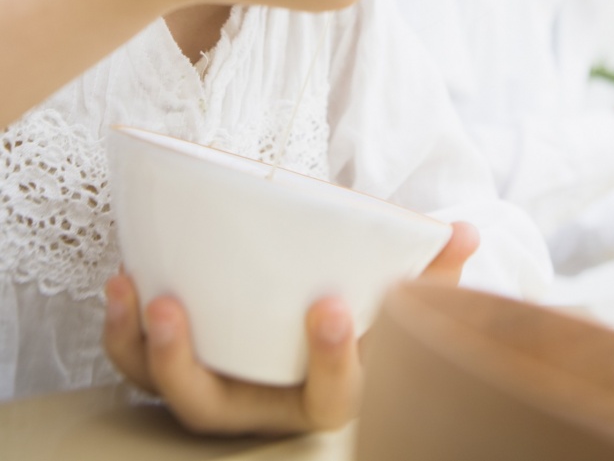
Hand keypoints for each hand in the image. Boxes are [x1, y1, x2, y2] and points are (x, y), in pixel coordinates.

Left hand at [103, 222, 477, 435]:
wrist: (322, 334)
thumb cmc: (365, 314)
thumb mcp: (401, 300)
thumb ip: (431, 270)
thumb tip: (465, 231)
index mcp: (324, 395)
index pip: (330, 397)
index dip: (330, 361)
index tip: (331, 308)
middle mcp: (262, 406)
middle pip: (216, 410)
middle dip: (187, 365)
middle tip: (175, 306)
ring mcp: (218, 389)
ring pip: (165, 392)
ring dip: (140, 345)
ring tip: (133, 288)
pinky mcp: (184, 367)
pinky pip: (141, 364)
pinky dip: (124, 329)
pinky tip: (121, 281)